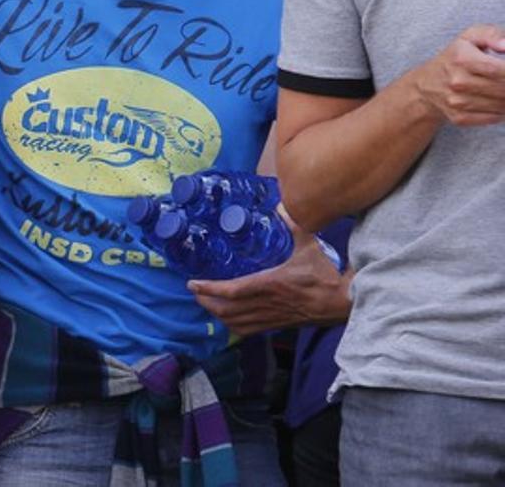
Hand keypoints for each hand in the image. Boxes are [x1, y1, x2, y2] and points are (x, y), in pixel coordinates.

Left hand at [188, 211, 351, 336]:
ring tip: (206, 302)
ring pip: (236, 322)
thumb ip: (294, 225)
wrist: (344, 302)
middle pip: (227, 310)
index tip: (192, 283)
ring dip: (217, 314)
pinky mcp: (279, 325)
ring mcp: (272, 317)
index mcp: (271, 284)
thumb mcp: (309, 246)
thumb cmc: (326, 274)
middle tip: (194, 291)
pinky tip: (227, 318)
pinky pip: (249, 331)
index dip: (209, 289)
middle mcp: (268, 303)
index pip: (232, 290)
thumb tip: (282, 205)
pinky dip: (233, 326)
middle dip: (206, 302)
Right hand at [414, 25, 504, 125]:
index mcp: (461, 58)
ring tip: (504, 89)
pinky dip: (502, 111)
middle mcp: (457, 82)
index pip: (500, 70)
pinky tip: (500, 102)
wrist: (426, 86)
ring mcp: (457, 102)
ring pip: (501, 105)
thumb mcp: (470, 37)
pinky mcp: (459, 117)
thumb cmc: (455, 58)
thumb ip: (492, 34)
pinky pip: (493, 117)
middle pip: (503, 88)